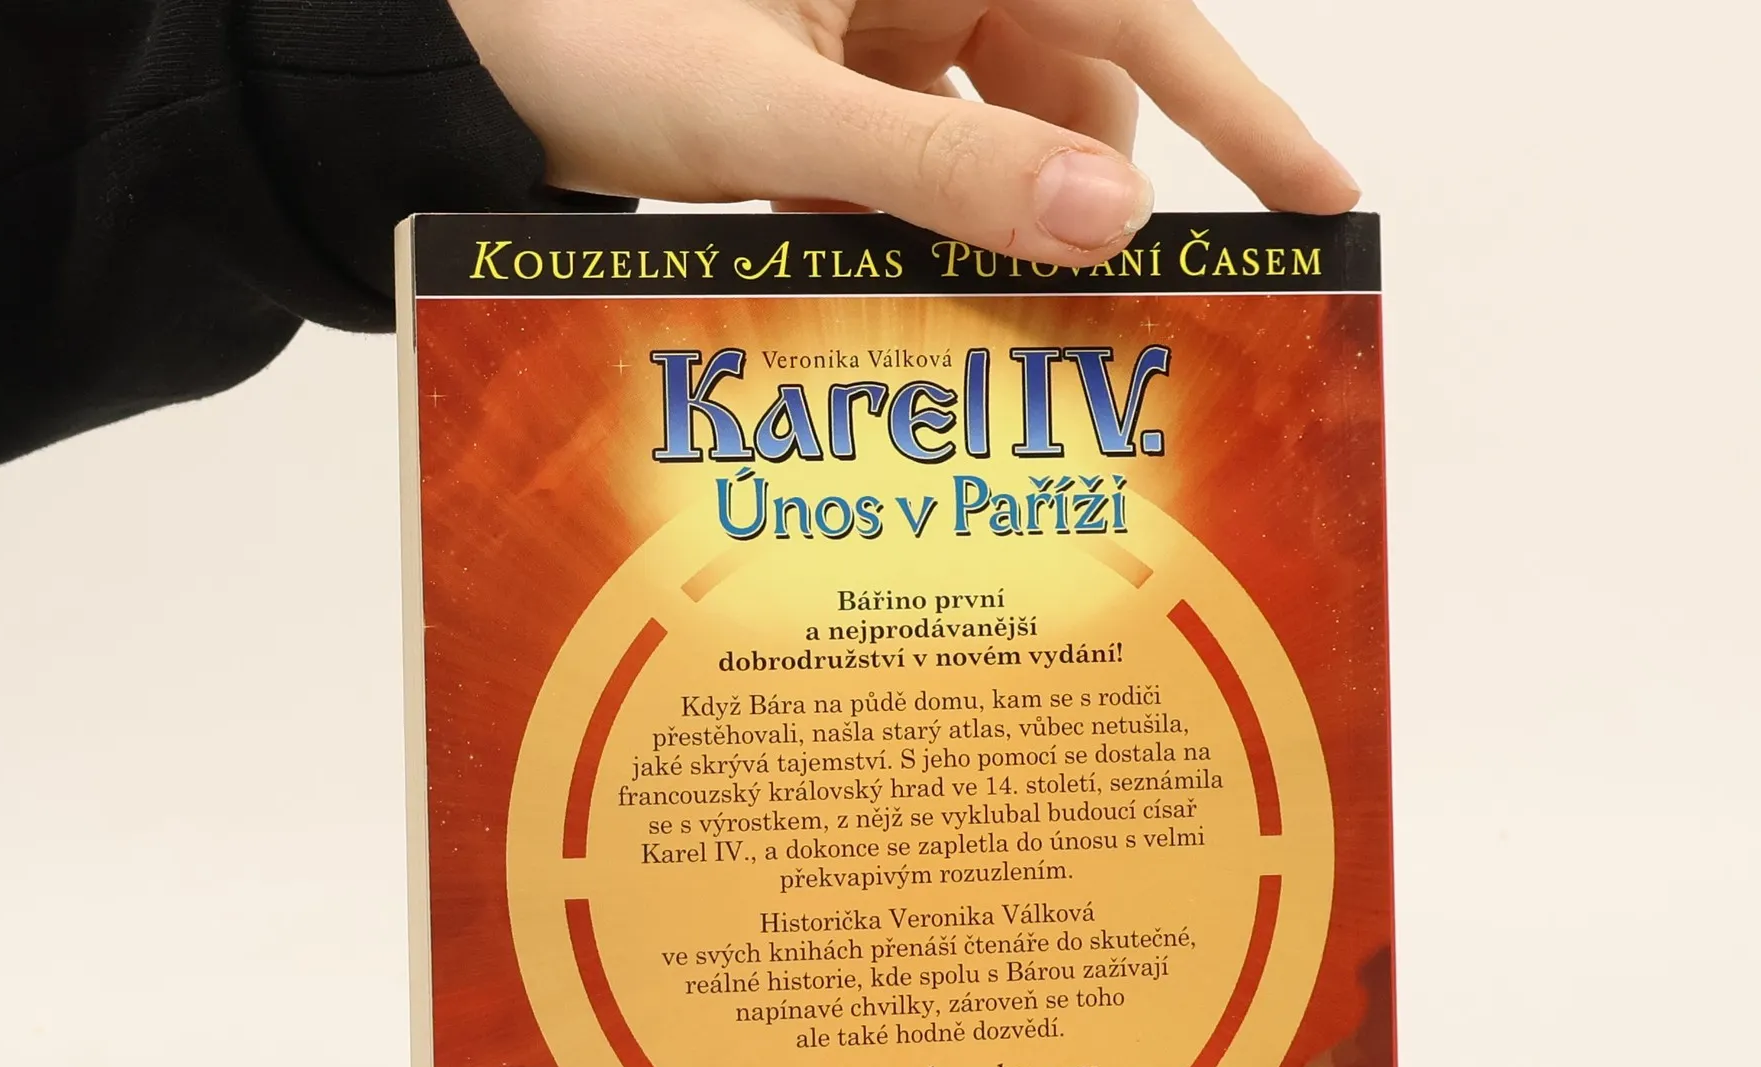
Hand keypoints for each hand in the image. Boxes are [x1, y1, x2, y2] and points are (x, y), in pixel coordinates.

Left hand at [446, 0, 1358, 265]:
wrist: (438, 55)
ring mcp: (869, 25)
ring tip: (999, 340)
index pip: (1135, 10)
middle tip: (1127, 327)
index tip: (1321, 197)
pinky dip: (917, 233)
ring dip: (995, 235)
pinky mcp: (821, 83)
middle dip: (1093, 203)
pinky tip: (901, 299)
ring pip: (991, 140)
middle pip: (1072, 87)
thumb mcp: (771, 104)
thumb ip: (941, 166)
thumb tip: (1108, 217)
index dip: (1240, 110)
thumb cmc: (579, 25)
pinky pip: (912, 162)